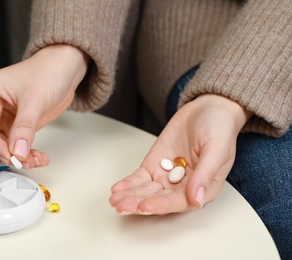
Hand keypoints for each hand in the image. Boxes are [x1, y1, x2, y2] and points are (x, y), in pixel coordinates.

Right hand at [0, 44, 88, 167]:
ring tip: (35, 159)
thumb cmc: (47, 72)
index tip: (11, 157)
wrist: (64, 70)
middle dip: (6, 152)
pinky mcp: (12, 125)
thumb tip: (17, 151)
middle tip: (25, 161)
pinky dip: (23, 154)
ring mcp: (0, 116)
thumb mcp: (35, 100)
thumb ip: (24, 128)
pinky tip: (37, 157)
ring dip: (16, 156)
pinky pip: (12, 146)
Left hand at [109, 94, 251, 214]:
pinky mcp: (155, 165)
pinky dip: (128, 183)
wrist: (208, 109)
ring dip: (130, 196)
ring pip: (146, 191)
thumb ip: (205, 174)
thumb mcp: (217, 148)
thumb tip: (197, 199)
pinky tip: (117, 189)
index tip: (145, 205)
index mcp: (203, 188)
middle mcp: (183, 186)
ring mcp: (167, 176)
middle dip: (139, 203)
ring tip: (115, 200)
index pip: (179, 202)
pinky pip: (140, 178)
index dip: (161, 205)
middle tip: (122, 205)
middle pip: (158, 199)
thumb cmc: (219, 128)